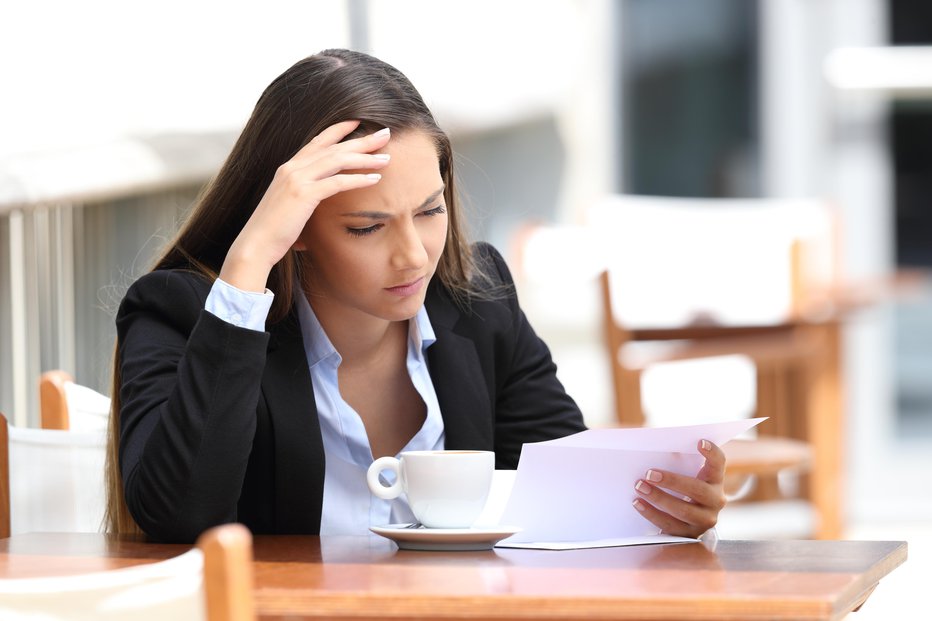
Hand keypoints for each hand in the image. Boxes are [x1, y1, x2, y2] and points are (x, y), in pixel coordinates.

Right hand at [220, 120, 391, 291]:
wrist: (256, 244)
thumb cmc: (273, 231)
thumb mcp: (288, 205)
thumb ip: (303, 194)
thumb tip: (317, 197)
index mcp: (288, 168)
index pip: (317, 142)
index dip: (338, 130)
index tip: (358, 122)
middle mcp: (292, 168)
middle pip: (333, 147)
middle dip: (361, 140)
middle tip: (384, 133)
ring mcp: (296, 179)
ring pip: (337, 160)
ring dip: (365, 158)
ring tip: (386, 157)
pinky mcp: (303, 194)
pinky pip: (337, 182)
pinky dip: (357, 179)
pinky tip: (374, 179)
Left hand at [632, 439, 726, 537]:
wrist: (685, 522)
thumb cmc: (683, 490)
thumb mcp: (687, 476)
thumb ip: (678, 464)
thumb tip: (654, 451)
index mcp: (715, 481)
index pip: (718, 464)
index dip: (712, 454)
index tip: (700, 442)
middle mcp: (716, 501)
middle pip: (698, 490)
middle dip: (672, 481)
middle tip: (649, 473)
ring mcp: (705, 520)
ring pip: (683, 510)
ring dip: (659, 498)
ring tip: (640, 487)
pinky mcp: (690, 535)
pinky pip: (670, 525)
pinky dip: (651, 513)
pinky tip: (638, 502)